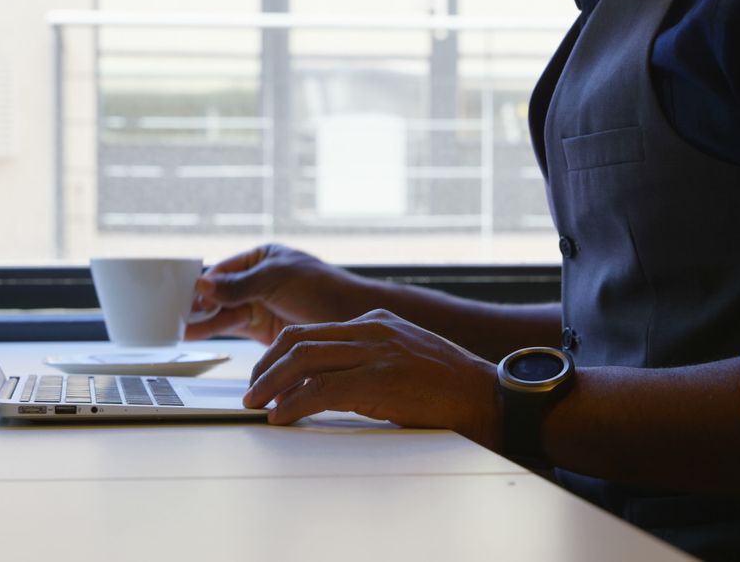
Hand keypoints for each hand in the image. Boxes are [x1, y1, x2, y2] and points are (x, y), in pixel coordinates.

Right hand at [185, 243, 365, 344]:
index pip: (223, 269)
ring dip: (201, 319)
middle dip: (197, 302)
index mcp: (262, 258)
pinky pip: (233, 327)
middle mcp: (258, 281)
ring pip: (223, 311)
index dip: (202, 281)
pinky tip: (196, 333)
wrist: (352, 319)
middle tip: (172, 312)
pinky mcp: (264, 329)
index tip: (179, 292)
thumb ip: (239, 285)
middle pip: (219, 292)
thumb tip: (203, 282)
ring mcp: (260, 305)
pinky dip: (214, 330)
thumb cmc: (323, 288)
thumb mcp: (277, 279)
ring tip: (178, 327)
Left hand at [242, 309, 500, 446]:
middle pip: (298, 339)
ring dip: (270, 384)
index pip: (312, 330)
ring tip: (256, 404)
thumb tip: (329, 381)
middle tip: (251, 391)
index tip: (264, 373)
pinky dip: (292, 404)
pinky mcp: (379, 381)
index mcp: (376, 322)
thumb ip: (369, 358)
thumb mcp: (404, 357)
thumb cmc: (449, 386)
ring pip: (302, 360)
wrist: (487, 396)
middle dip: (265, 366)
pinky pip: (320, 390)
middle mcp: (371, 330)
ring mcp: (375, 353)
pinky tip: (281, 417)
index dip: (279, 352)